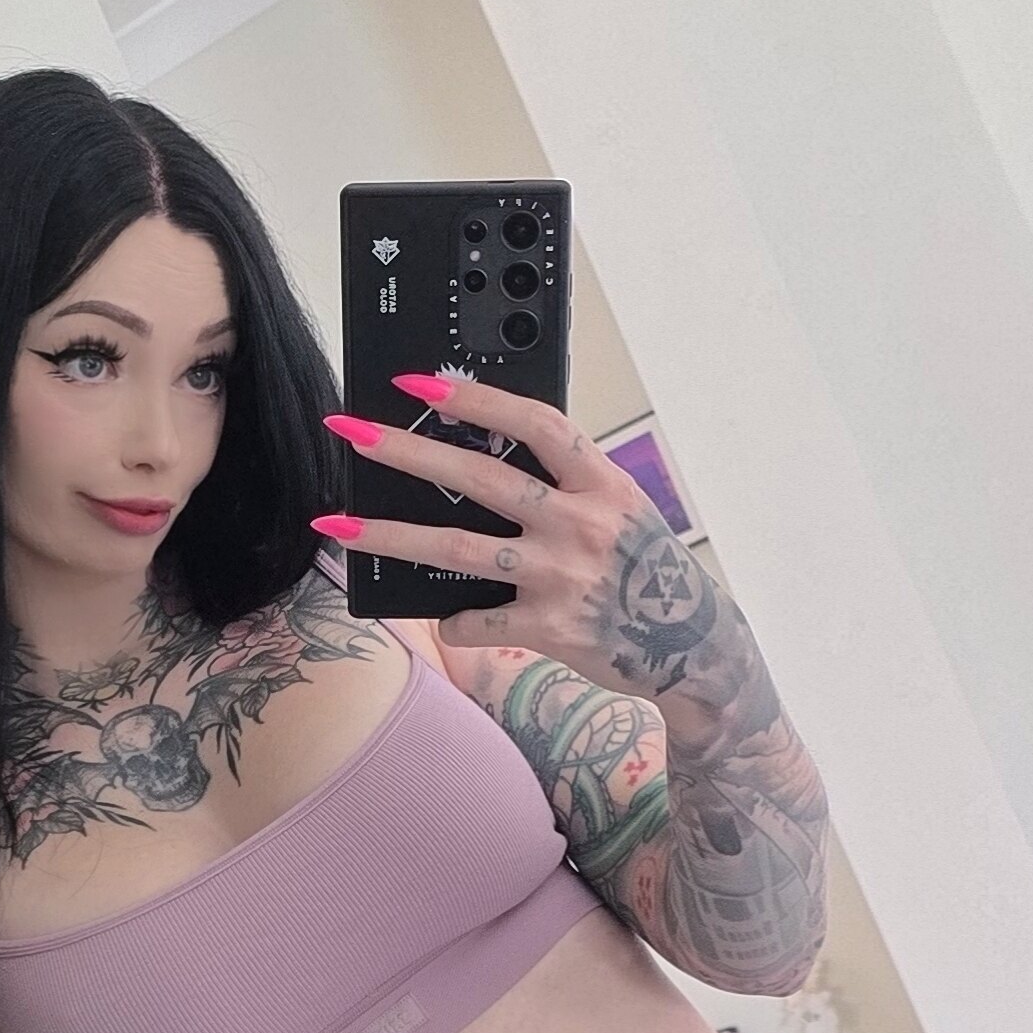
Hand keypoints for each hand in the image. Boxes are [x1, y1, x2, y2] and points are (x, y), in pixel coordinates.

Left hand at [317, 372, 706, 689]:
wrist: (695, 650)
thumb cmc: (648, 574)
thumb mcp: (622, 513)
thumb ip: (567, 487)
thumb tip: (489, 459)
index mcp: (601, 484)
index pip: (534, 423)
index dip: (476, 398)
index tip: (421, 382)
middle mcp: (579, 524)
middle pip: (479, 477)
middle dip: (407, 450)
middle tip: (351, 432)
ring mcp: (560, 576)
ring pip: (457, 547)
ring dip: (390, 535)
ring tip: (337, 524)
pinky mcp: (548, 628)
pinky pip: (477, 620)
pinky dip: (453, 620)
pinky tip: (446, 617)